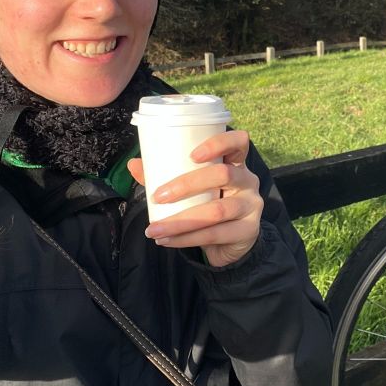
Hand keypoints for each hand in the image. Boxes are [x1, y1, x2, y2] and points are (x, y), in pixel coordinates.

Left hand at [127, 130, 263, 266]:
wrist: (231, 244)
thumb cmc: (209, 205)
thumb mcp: (193, 190)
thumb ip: (167, 176)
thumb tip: (133, 164)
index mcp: (236, 163)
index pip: (239, 141)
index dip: (219, 143)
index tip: (192, 155)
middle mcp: (248, 181)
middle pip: (223, 174)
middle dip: (186, 185)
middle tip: (158, 196)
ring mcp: (252, 206)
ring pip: (216, 211)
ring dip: (180, 221)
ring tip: (154, 229)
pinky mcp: (249, 231)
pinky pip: (215, 234)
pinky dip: (186, 238)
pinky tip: (166, 241)